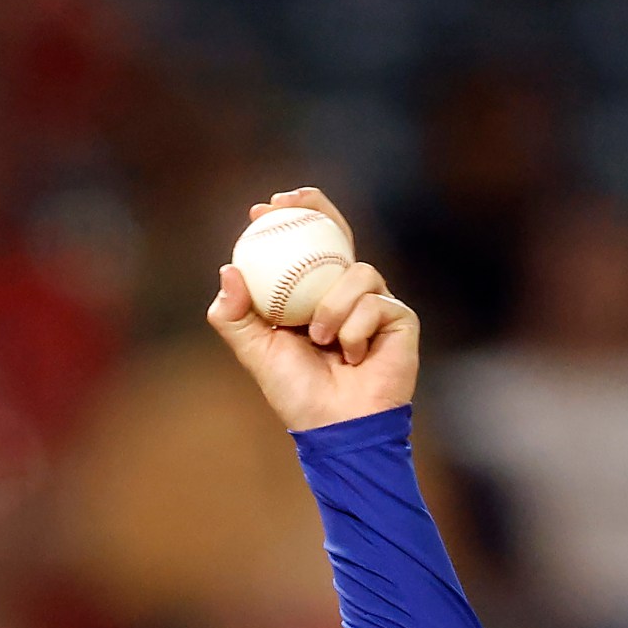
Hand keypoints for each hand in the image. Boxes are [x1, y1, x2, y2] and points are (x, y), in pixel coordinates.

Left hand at [208, 188, 418, 432]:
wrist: (335, 425)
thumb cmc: (295, 392)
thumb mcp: (256, 352)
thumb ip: (235, 317)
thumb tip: (228, 270)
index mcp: (312, 296)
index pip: (305, 247)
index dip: (290, 219)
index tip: (262, 209)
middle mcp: (345, 293)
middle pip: (339, 234)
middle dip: (317, 209)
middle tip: (289, 201)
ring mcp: (376, 303)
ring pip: (357, 272)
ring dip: (332, 307)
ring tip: (320, 339)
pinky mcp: (400, 318)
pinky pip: (376, 304)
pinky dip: (355, 330)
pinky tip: (353, 356)